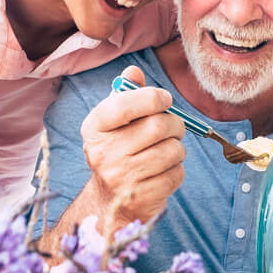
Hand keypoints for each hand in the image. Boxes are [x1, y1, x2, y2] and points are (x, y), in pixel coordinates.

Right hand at [80, 66, 184, 226]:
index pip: (123, 104)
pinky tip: (164, 170)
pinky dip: (177, 169)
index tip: (165, 100)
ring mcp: (121, 177)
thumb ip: (125, 94)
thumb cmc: (118, 150)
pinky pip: (176, 173)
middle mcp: (103, 152)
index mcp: (94, 128)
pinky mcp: (141, 197)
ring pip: (172, 150)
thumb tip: (134, 71)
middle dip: (175, 123)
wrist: (110, 201)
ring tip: (168, 149)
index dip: (152, 97)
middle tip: (174, 127)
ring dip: (178, 147)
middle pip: (157, 126)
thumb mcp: (114, 122)